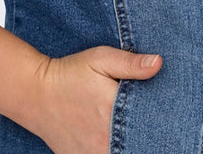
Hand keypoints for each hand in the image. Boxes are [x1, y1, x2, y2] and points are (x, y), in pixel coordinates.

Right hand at [32, 45, 161, 152]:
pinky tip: (116, 138)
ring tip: (132, 130)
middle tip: (151, 124)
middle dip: (147, 135)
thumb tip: (159, 63)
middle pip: (137, 143)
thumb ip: (131, 64)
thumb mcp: (101, 58)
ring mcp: (91, 153)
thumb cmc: (70, 72)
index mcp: (112, 111)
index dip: (160, 122)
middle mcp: (103, 138)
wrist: (34, 93)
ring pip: (121, 153)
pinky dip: (114, 150)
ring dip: (131, 144)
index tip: (167, 115)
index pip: (148, 124)